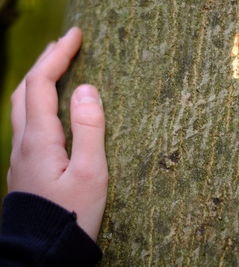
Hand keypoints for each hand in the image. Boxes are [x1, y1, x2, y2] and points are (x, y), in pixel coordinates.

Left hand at [7, 27, 107, 240]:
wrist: (43, 251)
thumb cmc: (72, 214)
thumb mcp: (91, 172)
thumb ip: (90, 129)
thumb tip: (88, 90)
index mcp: (40, 139)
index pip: (42, 84)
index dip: (57, 55)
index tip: (75, 35)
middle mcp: (24, 141)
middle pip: (26, 89)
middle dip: (46, 61)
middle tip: (67, 44)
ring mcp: (22, 153)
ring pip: (23, 105)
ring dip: (39, 79)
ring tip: (58, 67)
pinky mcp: (28, 165)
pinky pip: (29, 120)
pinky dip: (40, 100)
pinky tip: (53, 106)